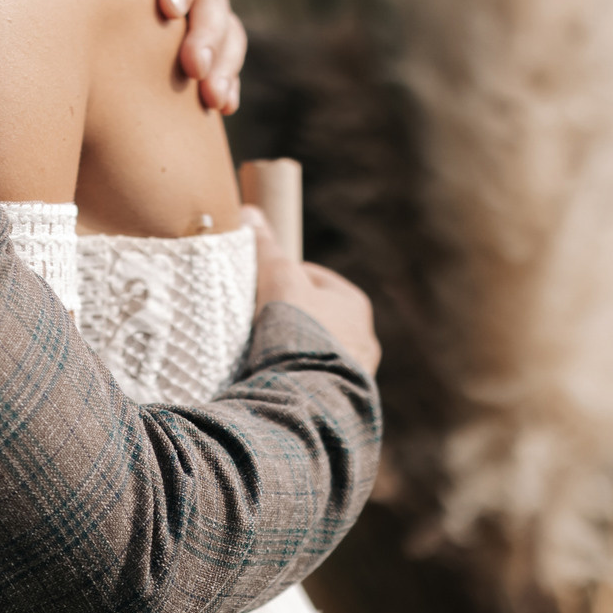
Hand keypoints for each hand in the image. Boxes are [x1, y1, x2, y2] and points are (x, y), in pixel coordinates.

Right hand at [245, 207, 379, 377]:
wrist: (311, 394)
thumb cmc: (298, 329)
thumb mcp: (278, 278)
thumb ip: (266, 248)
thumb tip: (249, 212)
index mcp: (354, 303)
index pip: (312, 279)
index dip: (281, 280)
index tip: (258, 290)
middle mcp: (364, 337)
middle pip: (315, 317)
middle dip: (289, 319)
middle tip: (256, 323)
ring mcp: (355, 372)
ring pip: (316, 351)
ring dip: (293, 351)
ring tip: (262, 355)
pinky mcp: (343, 400)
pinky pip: (315, 380)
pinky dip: (296, 378)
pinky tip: (273, 380)